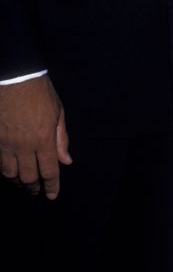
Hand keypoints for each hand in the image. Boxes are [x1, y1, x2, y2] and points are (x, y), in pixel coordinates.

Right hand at [0, 76, 71, 198]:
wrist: (14, 76)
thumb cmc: (39, 91)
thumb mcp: (58, 112)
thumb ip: (62, 139)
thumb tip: (66, 161)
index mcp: (43, 139)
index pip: (49, 171)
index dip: (51, 186)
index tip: (51, 195)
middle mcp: (24, 145)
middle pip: (28, 177)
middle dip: (34, 187)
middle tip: (37, 190)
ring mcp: (5, 143)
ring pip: (10, 173)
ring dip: (18, 181)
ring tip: (23, 182)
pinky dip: (4, 170)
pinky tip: (9, 169)